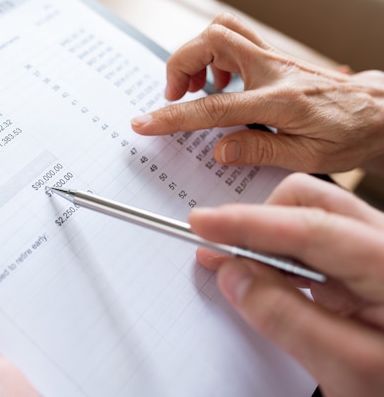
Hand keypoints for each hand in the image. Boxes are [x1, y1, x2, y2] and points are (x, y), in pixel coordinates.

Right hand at [131, 12, 383, 173]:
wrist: (378, 113)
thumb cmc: (350, 134)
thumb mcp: (310, 157)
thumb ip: (260, 149)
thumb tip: (219, 150)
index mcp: (279, 101)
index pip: (214, 107)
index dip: (173, 117)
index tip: (146, 123)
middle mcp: (274, 70)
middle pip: (214, 38)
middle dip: (180, 63)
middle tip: (174, 94)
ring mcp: (274, 58)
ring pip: (224, 30)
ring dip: (197, 55)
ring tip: (193, 88)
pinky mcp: (274, 57)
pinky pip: (235, 38)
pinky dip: (214, 56)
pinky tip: (219, 84)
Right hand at [189, 173, 383, 396]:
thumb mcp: (347, 368)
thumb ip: (285, 318)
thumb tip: (232, 275)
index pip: (312, 227)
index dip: (249, 222)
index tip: (202, 224)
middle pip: (312, 201)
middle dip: (259, 221)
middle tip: (220, 249)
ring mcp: (375, 249)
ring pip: (309, 216)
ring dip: (266, 238)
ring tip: (236, 268)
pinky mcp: (364, 263)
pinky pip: (312, 240)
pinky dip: (280, 254)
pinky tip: (263, 277)